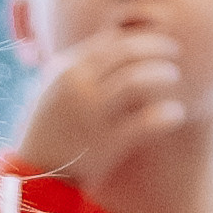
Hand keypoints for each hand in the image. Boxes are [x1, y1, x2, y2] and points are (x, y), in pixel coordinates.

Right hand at [12, 22, 185, 199]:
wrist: (35, 175)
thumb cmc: (49, 130)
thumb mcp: (52, 89)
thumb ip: (78, 66)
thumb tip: (112, 41)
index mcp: (65, 70)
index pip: (110, 40)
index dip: (138, 37)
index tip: (154, 42)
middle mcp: (77, 87)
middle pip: (127, 52)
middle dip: (157, 48)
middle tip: (174, 52)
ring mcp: (92, 114)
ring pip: (137, 80)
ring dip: (163, 74)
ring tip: (174, 77)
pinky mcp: (107, 143)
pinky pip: (146, 121)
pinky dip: (167, 114)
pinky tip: (176, 114)